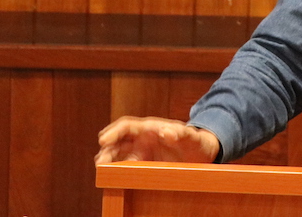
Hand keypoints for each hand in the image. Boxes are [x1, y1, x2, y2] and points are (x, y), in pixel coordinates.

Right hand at [95, 116, 220, 165]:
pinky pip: (126, 164)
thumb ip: (181, 133)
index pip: (127, 126)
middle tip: (100, 162)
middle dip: (107, 149)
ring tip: (102, 170)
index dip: (114, 132)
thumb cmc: (196, 142)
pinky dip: (117, 169)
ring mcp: (142, 150)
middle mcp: (143, 137)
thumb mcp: (192, 138)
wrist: (201, 154)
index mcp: (151, 127)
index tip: (103, 140)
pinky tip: (112, 176)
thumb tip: (166, 131)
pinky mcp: (143, 162)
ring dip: (109, 160)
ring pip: (119, 153)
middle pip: (118, 140)